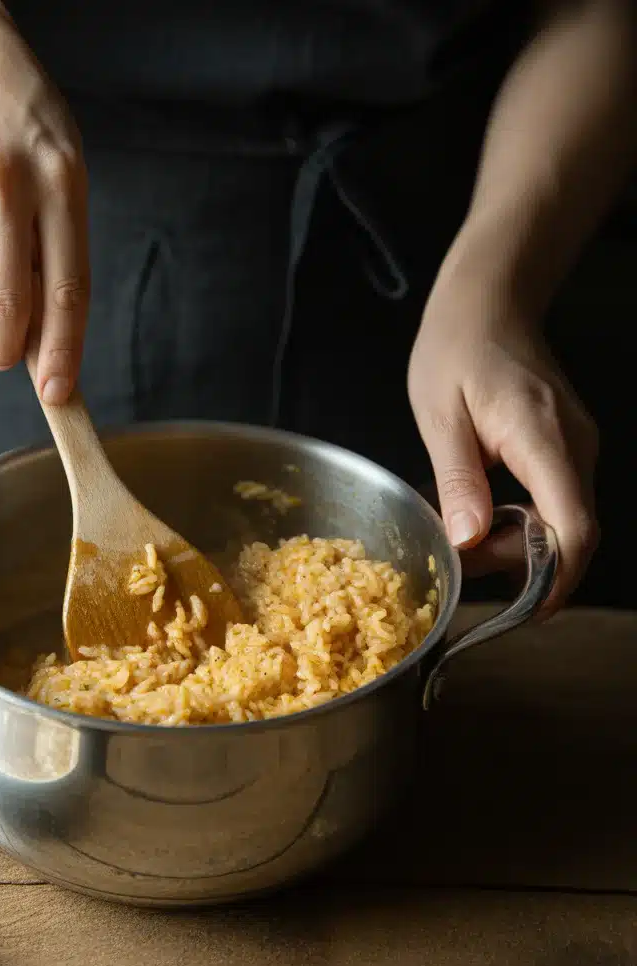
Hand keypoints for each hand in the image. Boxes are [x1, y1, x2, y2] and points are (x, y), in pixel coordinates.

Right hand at [0, 0, 87, 401]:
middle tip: (5, 357)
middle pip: (8, 304)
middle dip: (8, 349)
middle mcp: (4, 183)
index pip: (68, 287)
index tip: (59, 392)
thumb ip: (58, 251)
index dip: (64, 349)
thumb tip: (47, 344)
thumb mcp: (62, 172)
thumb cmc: (20, 128)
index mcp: (60, 180)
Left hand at [408, 287, 598, 615]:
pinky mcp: (567, 446)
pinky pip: (554, 498)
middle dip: (518, 562)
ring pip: (561, 518)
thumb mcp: (440, 415)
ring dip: (514, 540)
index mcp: (544, 439)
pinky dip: (519, 517)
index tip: (528, 613)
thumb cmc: (457, 348)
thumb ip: (457, 478)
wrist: (488, 300)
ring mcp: (576, 446)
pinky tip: (480, 507)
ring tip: (460, 527)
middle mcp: (575, 446)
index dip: (557, 579)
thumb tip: (468, 539)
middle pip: (568, 532)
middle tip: (459, 555)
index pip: (573, 526)